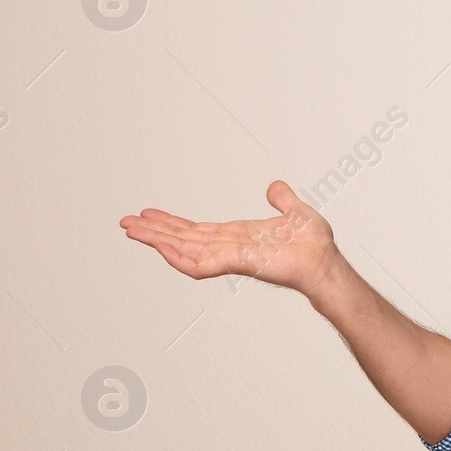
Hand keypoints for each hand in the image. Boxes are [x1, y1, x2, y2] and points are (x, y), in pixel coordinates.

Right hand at [119, 180, 339, 295]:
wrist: (325, 261)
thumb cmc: (314, 245)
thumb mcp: (295, 211)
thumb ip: (283, 200)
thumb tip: (275, 187)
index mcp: (237, 236)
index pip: (196, 230)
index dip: (171, 223)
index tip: (148, 214)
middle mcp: (229, 247)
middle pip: (183, 239)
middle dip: (153, 231)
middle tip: (125, 222)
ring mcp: (230, 256)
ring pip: (184, 250)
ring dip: (156, 240)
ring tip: (131, 230)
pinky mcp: (236, 263)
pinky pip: (200, 263)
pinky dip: (178, 256)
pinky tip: (159, 245)